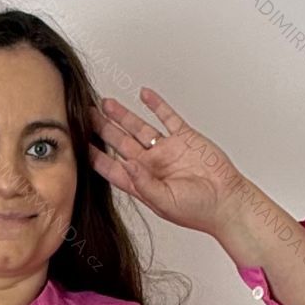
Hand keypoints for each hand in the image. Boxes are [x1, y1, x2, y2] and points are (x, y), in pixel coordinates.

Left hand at [88, 87, 248, 236]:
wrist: (227, 201)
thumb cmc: (197, 210)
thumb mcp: (165, 202)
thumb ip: (143, 184)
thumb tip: (127, 164)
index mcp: (141, 183)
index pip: (111, 167)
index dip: (94, 156)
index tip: (77, 144)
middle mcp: (150, 165)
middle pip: (120, 143)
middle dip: (102, 129)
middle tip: (85, 115)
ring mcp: (166, 150)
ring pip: (139, 128)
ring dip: (123, 115)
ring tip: (105, 103)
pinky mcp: (184, 138)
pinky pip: (167, 117)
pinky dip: (156, 105)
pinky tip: (144, 94)